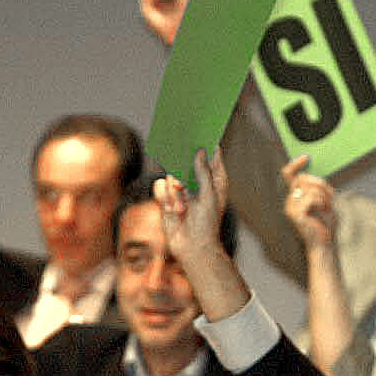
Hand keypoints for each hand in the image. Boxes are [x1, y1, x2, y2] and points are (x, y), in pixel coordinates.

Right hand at [154, 150, 249, 321]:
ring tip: (179, 197)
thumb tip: (199, 151)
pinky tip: (174, 210)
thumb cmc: (208, 223)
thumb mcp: (210, 195)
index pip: (211, 156)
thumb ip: (203, 172)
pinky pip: (161, 188)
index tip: (203, 127)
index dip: (207, 142)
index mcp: (214, 180)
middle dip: (182, 153)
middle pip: (187, 160)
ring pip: (171, 175)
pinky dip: (167, 198)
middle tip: (177, 135)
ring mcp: (181, 190)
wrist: (193, 248)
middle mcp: (197, 182)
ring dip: (174, 187)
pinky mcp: (167, 199)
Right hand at [280, 155, 335, 248]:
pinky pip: (310, 197)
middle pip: (302, 178)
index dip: (295, 165)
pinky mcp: (295, 214)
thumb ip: (318, 190)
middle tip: (331, 196)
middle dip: (320, 184)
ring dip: (323, 195)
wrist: (325, 244)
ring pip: (308, 187)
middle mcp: (289, 201)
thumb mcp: (325, 202)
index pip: (289, 176)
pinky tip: (324, 210)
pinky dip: (321, 202)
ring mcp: (290, 207)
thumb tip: (314, 177)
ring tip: (327, 207)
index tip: (306, 158)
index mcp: (295, 198)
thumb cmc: (326, 225)